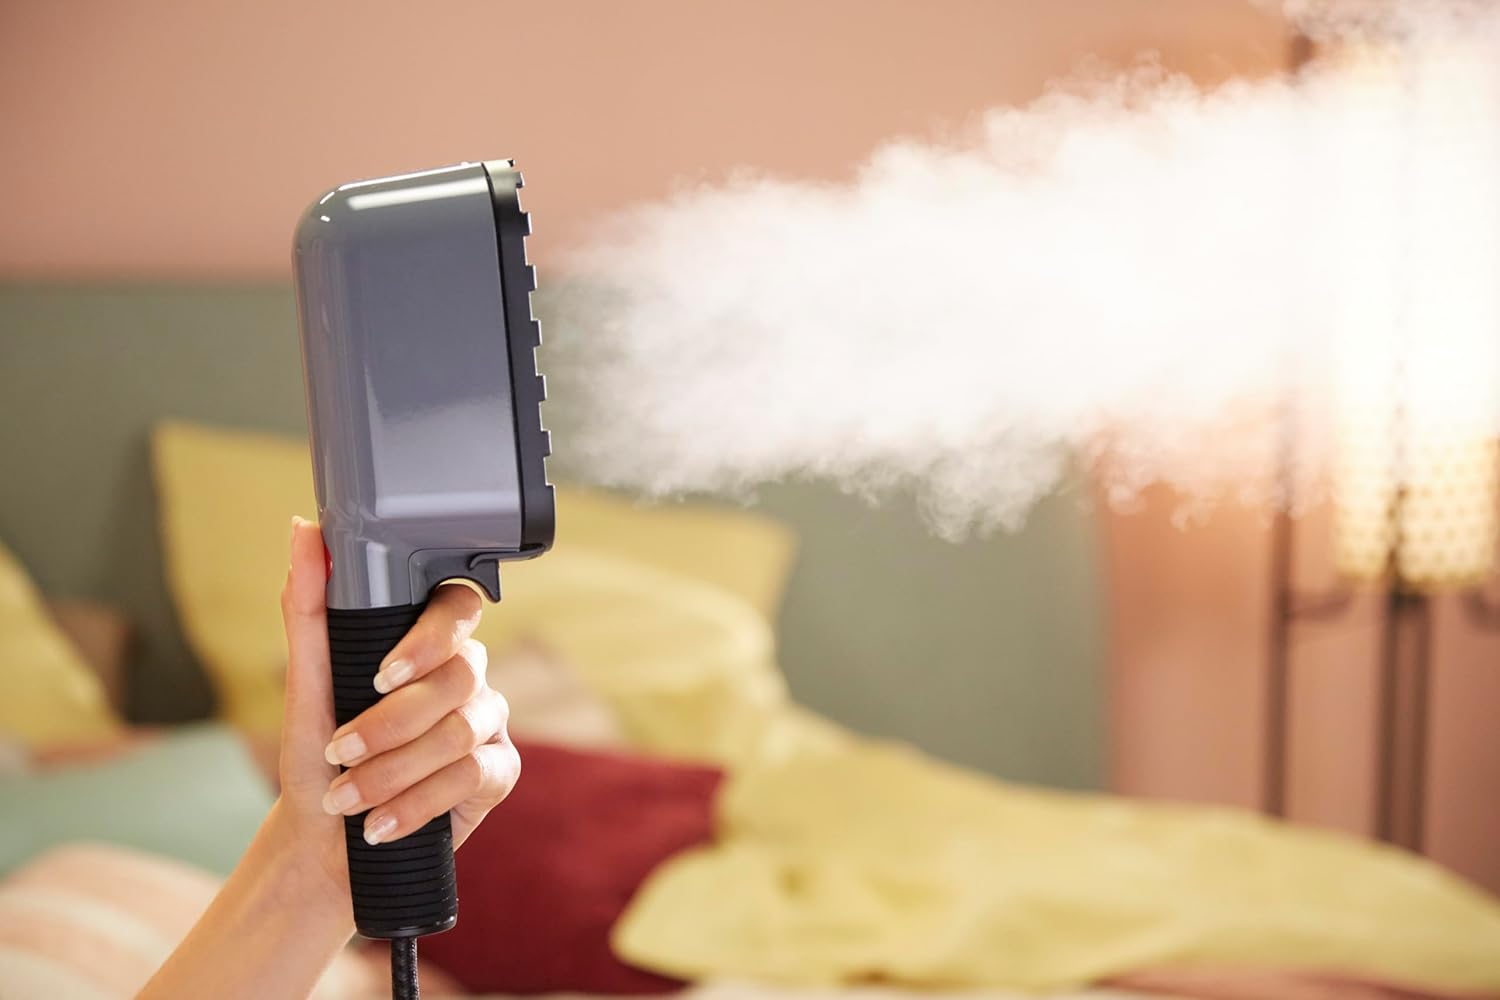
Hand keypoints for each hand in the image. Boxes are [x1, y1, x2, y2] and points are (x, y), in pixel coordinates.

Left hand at [276, 516, 521, 899]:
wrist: (325, 841)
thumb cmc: (318, 757)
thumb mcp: (305, 684)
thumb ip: (309, 606)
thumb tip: (303, 530)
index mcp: (428, 642)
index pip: (458, 608)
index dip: (429, 639)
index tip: (380, 676)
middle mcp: (467, 675)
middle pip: (460, 677)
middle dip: (392, 724)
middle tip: (339, 751)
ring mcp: (488, 723)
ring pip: (462, 731)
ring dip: (394, 771)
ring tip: (347, 798)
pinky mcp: (498, 772)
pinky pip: (473, 775)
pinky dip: (418, 803)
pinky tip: (381, 823)